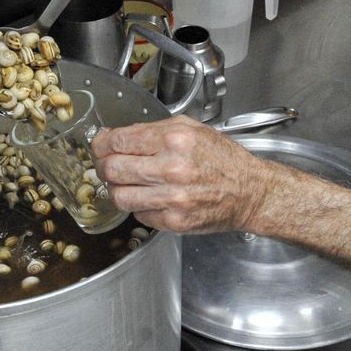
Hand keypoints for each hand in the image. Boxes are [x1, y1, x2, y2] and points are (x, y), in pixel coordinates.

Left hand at [93, 116, 280, 232]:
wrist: (250, 191)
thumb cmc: (223, 159)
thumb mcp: (191, 129)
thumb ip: (152, 130)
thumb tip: (115, 136)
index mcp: (175, 140)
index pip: (118, 141)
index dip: (102, 143)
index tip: (100, 146)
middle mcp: (172, 168)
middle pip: (113, 168)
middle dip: (104, 166)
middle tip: (107, 165)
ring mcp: (173, 198)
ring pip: (119, 196)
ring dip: (117, 189)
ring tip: (127, 184)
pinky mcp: (175, 221)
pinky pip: (138, 215)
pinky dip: (139, 206)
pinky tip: (151, 197)